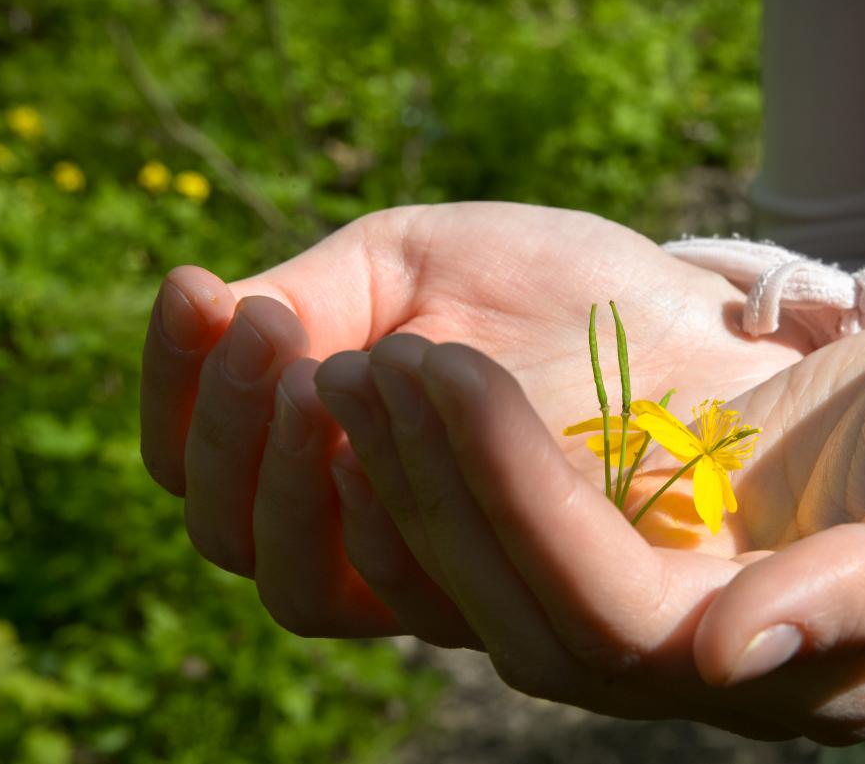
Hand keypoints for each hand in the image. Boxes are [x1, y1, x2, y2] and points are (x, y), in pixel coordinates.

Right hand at [139, 202, 803, 640]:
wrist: (688, 328)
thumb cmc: (556, 290)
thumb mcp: (421, 263)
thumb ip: (315, 299)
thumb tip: (208, 314)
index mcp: (325, 444)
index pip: (197, 455)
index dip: (176, 379)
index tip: (197, 286)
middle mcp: (359, 522)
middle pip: (227, 532)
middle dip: (226, 425)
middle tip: (265, 327)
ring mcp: (427, 569)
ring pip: (295, 584)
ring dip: (283, 474)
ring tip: (326, 371)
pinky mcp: (501, 600)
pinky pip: (399, 595)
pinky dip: (373, 514)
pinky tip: (390, 433)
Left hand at [335, 289, 864, 741]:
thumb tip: (739, 651)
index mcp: (812, 665)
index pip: (623, 618)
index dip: (523, 503)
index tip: (450, 370)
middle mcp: (725, 664)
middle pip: (535, 618)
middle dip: (441, 487)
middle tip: (372, 361)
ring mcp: (679, 617)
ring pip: (506, 594)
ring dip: (423, 484)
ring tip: (366, 368)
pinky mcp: (654, 559)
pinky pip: (520, 550)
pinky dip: (450, 480)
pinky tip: (406, 400)